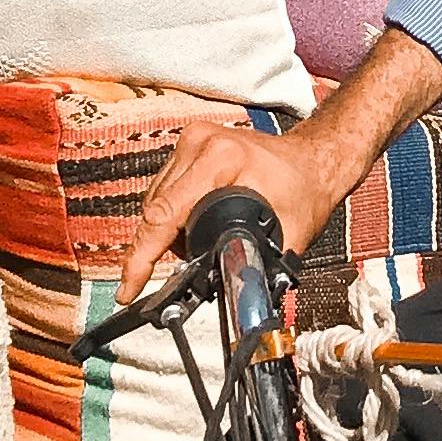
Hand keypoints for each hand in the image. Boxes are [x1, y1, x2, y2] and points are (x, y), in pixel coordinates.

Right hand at [116, 24, 441, 299]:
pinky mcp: (187, 144)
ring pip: (155, 199)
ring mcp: (190, 139)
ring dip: (162, 233)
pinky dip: (169, 214)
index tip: (129, 288)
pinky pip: (164, 187)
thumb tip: (236, 301)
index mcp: (221, 158)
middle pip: (155, 208)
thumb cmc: (305, 190)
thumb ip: (259, 266)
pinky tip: (187, 232)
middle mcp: (199, 142)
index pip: (165, 212)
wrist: (312, 159)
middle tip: (159, 281)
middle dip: (155, 250)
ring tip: (190, 254)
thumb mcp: (288, 233)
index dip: (143, 256)